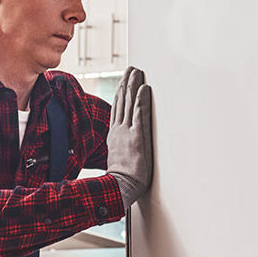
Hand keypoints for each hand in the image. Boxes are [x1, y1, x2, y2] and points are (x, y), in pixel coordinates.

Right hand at [106, 67, 152, 207]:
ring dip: (134, 85)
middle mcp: (119, 130)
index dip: (120, 94)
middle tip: (132, 68)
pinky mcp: (137, 137)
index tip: (123, 82)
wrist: (119, 187)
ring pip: (130, 103)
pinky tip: (144, 88)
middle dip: (127, 83)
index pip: (117, 109)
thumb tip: (121, 146)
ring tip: (137, 71)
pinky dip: (141, 100)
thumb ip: (119, 148)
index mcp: (113, 135)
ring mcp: (127, 132)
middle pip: (122, 101)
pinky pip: (139, 114)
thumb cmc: (120, 179)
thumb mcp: (117, 159)